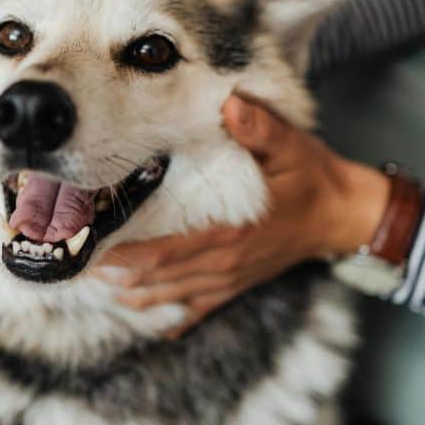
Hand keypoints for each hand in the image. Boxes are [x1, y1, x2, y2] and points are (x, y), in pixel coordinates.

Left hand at [96, 94, 390, 335]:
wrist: (343, 216)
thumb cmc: (310, 177)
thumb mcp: (290, 146)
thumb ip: (259, 127)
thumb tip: (229, 104)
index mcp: (231, 232)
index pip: (169, 251)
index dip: (130, 256)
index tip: (96, 251)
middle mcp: (225, 262)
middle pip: (162, 277)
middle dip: (121, 275)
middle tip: (82, 267)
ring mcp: (231, 278)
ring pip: (174, 295)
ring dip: (138, 295)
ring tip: (103, 290)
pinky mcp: (237, 284)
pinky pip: (198, 309)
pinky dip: (171, 316)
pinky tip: (148, 320)